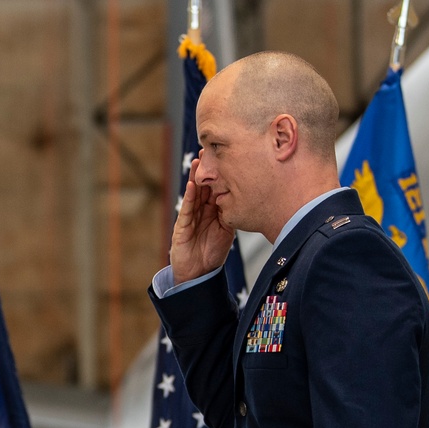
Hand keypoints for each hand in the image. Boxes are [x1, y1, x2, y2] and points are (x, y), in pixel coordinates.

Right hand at [170, 154, 234, 283]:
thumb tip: (246, 200)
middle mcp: (200, 212)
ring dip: (196, 178)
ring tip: (199, 161)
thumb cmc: (212, 254)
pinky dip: (189, 197)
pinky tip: (192, 185)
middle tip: (209, 151)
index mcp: (212, 212)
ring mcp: (190, 218)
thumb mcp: (227, 231)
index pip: (215, 189)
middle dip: (206, 170)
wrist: (199, 274)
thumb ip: (231, 215)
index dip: (220, 174)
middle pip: (204, 187)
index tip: (225, 157)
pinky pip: (186, 209)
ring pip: (194, 194)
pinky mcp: (182, 227)